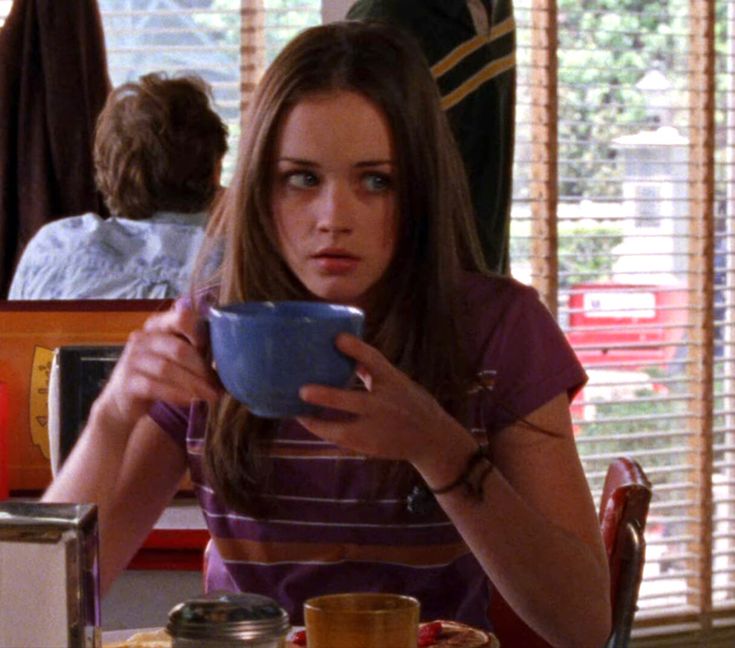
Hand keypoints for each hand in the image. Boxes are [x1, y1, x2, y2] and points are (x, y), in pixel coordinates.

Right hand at [95, 300, 221, 429]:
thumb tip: (231, 358)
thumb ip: (195, 350)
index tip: (214, 350)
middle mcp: (142, 338)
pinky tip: (192, 401)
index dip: (200, 331)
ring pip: (168, 369)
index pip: (181, 317)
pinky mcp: (127, 381)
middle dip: (202, 369)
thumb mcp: (176, 359)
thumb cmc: (157, 377)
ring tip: (211, 396)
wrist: (122, 404)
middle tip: (218, 386)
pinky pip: (155, 386)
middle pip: (179, 349)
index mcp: (158, 326)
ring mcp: (132, 359)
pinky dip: (177, 394)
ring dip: (194, 384)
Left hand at [297, 334, 462, 465]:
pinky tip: (309, 423)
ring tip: (298, 413)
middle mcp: (385, 404)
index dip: (356, 348)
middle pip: (352, 400)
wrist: (432, 439)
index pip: (374, 360)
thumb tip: (342, 349)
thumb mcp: (396, 381)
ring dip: (316, 423)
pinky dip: (324, 431)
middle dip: (326, 397)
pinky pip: (341, 439)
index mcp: (393, 381)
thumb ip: (371, 371)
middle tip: (302, 390)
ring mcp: (377, 428)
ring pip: (340, 429)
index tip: (337, 337)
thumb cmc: (409, 403)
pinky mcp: (370, 446)